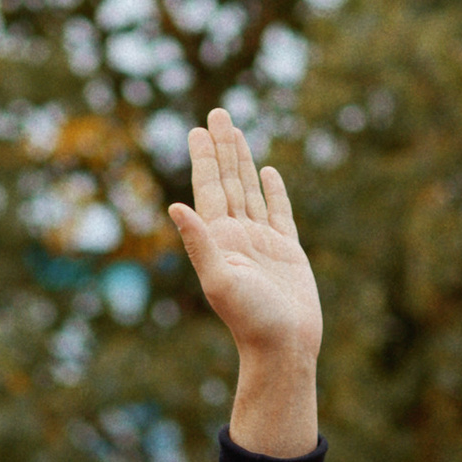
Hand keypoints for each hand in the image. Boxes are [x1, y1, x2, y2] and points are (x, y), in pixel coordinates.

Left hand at [167, 107, 322, 455]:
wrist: (284, 348)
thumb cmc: (252, 320)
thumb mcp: (220, 280)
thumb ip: (199, 242)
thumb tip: (175, 206)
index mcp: (219, 240)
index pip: (208, 189)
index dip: (204, 158)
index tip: (197, 128)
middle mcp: (237, 237)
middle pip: (227, 182)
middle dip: (222, 148)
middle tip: (217, 113)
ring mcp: (262, 242)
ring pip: (249, 190)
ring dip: (242, 161)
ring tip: (235, 131)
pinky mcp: (287, 251)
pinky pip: (278, 212)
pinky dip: (273, 190)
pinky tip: (267, 172)